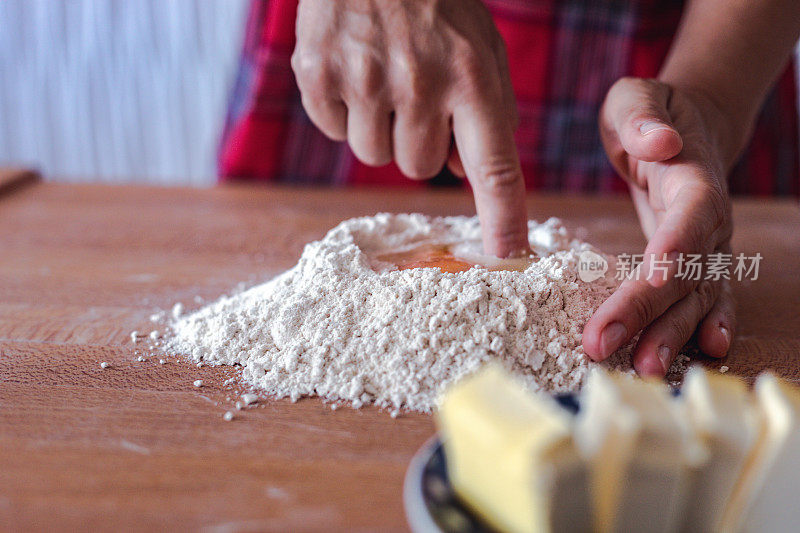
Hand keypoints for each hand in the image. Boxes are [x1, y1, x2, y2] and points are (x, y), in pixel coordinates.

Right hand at [291, 0, 528, 256]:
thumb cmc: (433, 3)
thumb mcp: (479, 44)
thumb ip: (487, 109)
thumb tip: (465, 172)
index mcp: (470, 77)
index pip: (493, 165)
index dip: (502, 215)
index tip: (507, 254)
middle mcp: (418, 83)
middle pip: (418, 167)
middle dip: (418, 142)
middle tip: (413, 94)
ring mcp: (363, 80)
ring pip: (374, 155)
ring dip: (380, 128)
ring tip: (381, 76)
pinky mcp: (318, 76)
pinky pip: (333, 131)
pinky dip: (342, 111)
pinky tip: (352, 70)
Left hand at [583, 78, 735, 375]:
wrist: (684, 128)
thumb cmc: (649, 114)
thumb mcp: (635, 99)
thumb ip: (642, 117)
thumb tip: (659, 141)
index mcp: (694, 178)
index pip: (689, 217)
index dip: (674, 248)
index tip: (652, 277)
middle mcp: (709, 219)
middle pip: (685, 271)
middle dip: (647, 311)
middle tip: (605, 345)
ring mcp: (708, 245)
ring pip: (696, 296)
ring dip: (671, 334)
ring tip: (644, 367)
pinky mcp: (695, 262)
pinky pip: (705, 299)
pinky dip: (703, 326)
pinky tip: (703, 353)